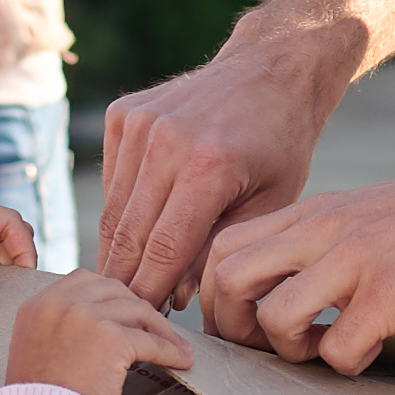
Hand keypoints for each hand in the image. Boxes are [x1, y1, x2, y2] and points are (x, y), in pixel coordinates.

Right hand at [7, 274, 191, 394]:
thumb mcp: (37, 351)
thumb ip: (60, 328)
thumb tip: (101, 322)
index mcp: (38, 304)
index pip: (85, 281)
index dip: (112, 296)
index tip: (127, 313)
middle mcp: (59, 303)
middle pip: (115, 289)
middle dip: (139, 309)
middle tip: (155, 329)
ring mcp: (84, 317)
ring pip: (138, 311)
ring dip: (161, 330)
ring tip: (174, 346)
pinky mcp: (110, 338)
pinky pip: (151, 341)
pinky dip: (170, 351)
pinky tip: (179, 360)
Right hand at [93, 22, 349, 305]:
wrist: (271, 68)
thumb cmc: (280, 143)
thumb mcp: (271, 203)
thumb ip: (222, 250)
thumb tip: (174, 296)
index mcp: (207, 165)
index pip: (164, 249)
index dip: (150, 293)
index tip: (144, 325)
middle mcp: (164, 139)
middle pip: (130, 233)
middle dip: (124, 282)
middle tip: (122, 319)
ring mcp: (138, 122)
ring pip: (114, 210)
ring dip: (114, 253)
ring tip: (120, 291)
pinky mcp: (123, 114)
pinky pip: (113, 182)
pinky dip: (119, 215)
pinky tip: (129, 243)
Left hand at [199, 151, 394, 370]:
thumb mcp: (358, 212)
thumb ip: (315, 242)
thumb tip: (280, 289)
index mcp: (310, 212)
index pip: (221, 247)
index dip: (213, 295)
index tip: (239, 322)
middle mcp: (321, 231)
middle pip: (228, 280)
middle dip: (233, 330)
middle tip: (265, 349)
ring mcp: (354, 261)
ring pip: (274, 318)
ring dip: (290, 351)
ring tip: (323, 348)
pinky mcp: (391, 293)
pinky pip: (340, 350)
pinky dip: (347, 364)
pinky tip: (372, 349)